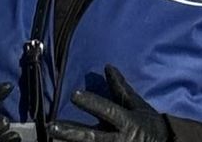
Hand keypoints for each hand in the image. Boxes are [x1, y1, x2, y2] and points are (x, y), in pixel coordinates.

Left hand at [49, 66, 169, 141]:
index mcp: (128, 122)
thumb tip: (108, 67)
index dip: (91, 104)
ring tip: (52, 138)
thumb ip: (120, 89)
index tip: (74, 95)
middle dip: (71, 133)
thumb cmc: (149, 124)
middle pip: (92, 137)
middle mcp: (121, 139)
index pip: (107, 111)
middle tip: (51, 127)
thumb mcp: (137, 105)